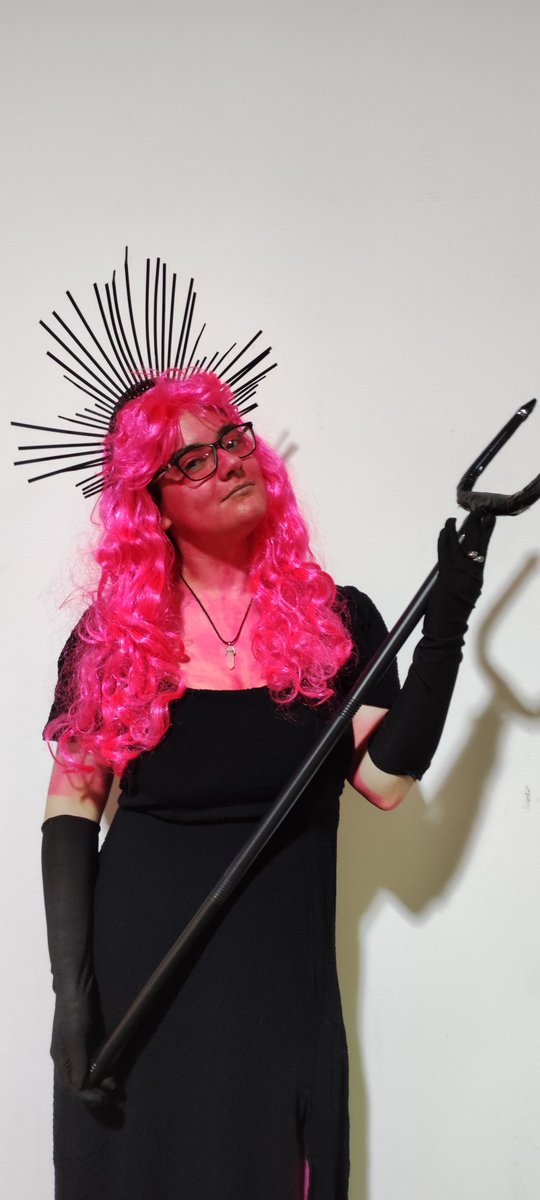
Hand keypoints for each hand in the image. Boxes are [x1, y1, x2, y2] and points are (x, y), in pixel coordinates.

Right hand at [51, 991, 115, 1106]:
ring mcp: (80, 1049)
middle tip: (110, 1098)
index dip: (84, 1096)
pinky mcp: (90, 1040)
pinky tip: (114, 1071)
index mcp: (61, 1059)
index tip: (101, 1099)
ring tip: (115, 1087)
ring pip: (89, 1074)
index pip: (70, 1086)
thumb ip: (78, 1061)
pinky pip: (96, 1062)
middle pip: (79, 1083)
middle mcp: (69, 1057)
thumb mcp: (75, 1036)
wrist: (77, 986)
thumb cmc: (73, 1011)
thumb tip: (80, 1086)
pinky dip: (104, 1069)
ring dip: (101, 1082)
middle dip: (93, 1092)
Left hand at [435, 512, 495, 612]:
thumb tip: (457, 561)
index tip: (489, 518)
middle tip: (479, 509)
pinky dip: (444, 538)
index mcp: (477, 578)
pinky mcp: (447, 575)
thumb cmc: (451, 616)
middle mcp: (472, 574)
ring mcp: (460, 574)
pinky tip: (444, 529)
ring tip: (453, 517)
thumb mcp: (462, 594)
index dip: (486, 532)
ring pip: (460, 544)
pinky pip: (445, 551)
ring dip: (456, 528)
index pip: (484, 549)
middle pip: (476, 543)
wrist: (446, 631)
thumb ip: (462, 577)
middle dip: (477, 524)